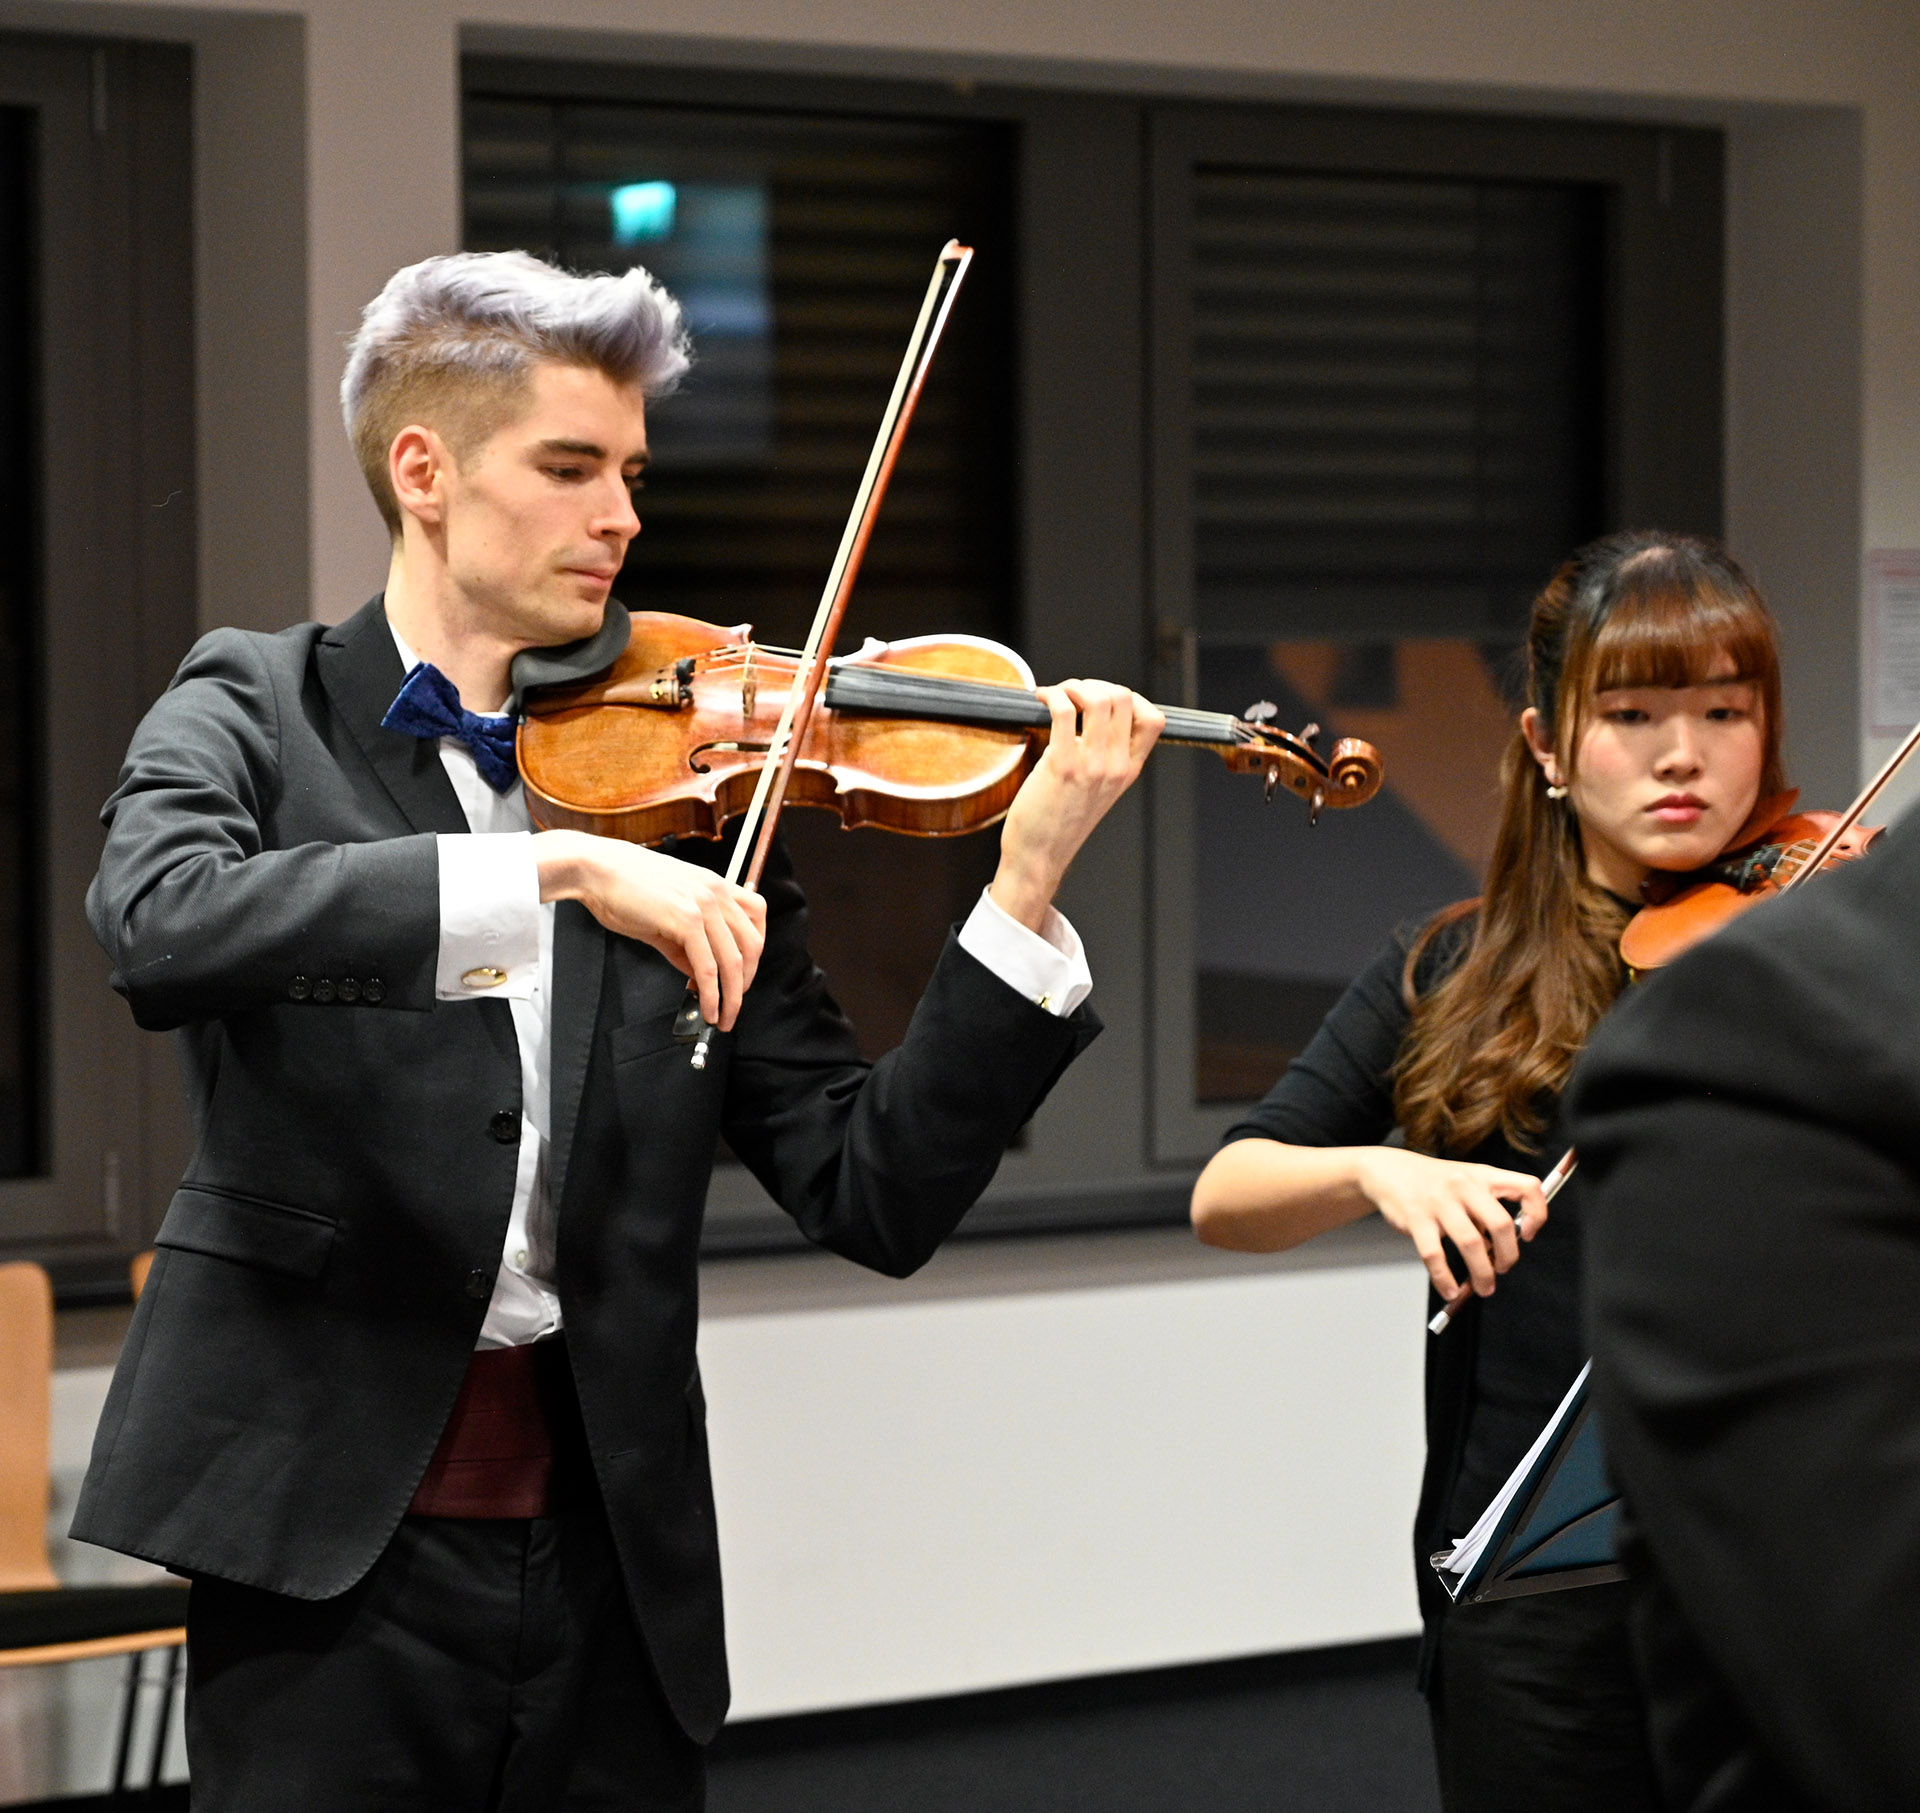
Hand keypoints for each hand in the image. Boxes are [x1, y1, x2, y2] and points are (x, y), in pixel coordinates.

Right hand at [533, 831, 766, 1030]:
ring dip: (732, 997)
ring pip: (734, 961)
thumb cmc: (624, 886)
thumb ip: (686, 944)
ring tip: (723, 1017)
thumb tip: (699, 975)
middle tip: (734, 1003)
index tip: (743, 972)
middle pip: (753, 945)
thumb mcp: (666, 913)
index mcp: (714, 885)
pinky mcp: (686, 921)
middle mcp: (716, 892)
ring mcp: (703, 905)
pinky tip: (708, 1008)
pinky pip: (708, 967)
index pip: (757, 916)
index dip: (755, 950)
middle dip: (746, 982)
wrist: (596, 870)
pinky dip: (712, 994)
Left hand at [990, 680, 1164, 930]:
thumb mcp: (1098, 790)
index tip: (1102, 700)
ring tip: (1056, 694)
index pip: (1154, 719)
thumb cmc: (1060, 821)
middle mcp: (1117, 766)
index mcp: (1129, 770)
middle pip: (1125, 697)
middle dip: (1095, 684)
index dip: (1130, 697)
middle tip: (1071, 695)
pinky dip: (1051, 694)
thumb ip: (1104, 758)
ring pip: (1098, 698)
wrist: (1040, 856)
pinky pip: (1063, 710)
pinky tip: (1040, 698)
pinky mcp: (1062, 766)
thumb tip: (1090, 717)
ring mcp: (1092, 766)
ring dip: (1073, 685)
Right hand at [1351, 1147, 1547, 1305]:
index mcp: (1483, 1175)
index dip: (1537, 1214)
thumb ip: (1486, 1209)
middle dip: (1508, 1256)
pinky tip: (1450, 1288)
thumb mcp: (1466, 1182)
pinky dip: (1445, 1279)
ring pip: (1471, 1244)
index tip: (1527, 1234)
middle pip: (1500, 1224)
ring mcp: (1439, 1201)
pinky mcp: (1416, 1218)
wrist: (1390, 1170)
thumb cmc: (1434, 1182)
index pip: (1527, 1187)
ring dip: (1482, 1273)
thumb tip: (1501, 1250)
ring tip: (1483, 1287)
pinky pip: (1435, 1255)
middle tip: (1503, 1269)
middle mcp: (1464, 1185)